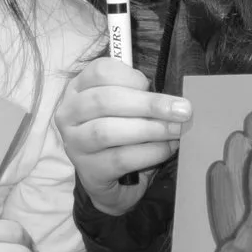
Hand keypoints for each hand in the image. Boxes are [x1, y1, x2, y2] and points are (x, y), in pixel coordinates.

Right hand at [54, 55, 191, 212]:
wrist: (112, 180)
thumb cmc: (123, 135)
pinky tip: (166, 149)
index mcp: (79, 88)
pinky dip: (149, 152)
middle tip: (182, 110)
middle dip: (148, 104)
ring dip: (149, 129)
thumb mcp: (129, 107)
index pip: (100, 71)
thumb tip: (176, 100)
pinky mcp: (89, 170)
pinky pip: (120, 158)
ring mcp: (75, 143)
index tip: (151, 85)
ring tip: (175, 131)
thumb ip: (143, 96)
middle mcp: (69, 114)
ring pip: (108, 131)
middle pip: (105, 100)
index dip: (130, 76)